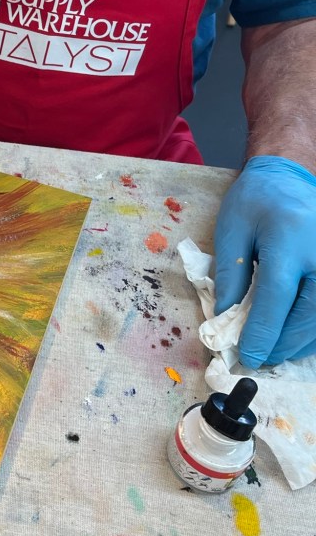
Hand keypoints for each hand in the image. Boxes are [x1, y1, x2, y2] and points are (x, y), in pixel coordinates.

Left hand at [214, 155, 315, 367]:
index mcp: (289, 239)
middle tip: (259, 358)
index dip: (262, 331)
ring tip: (273, 351)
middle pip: (308, 314)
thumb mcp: (232, 232)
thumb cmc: (255, 201)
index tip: (247, 354)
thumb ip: (231, 276)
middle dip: (282, 343)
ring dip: (299, 342)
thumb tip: (227, 320)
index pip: (277, 297)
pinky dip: (312, 329)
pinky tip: (292, 336)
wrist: (289, 177)